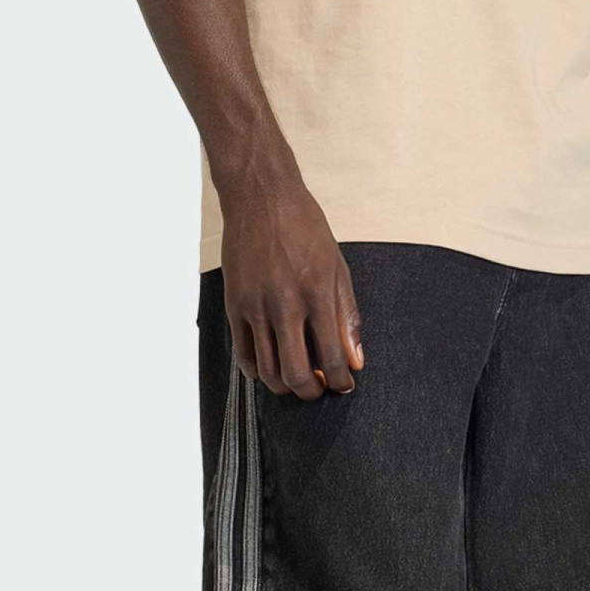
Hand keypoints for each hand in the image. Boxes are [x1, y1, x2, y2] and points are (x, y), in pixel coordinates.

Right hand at [220, 177, 363, 398]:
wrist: (261, 198)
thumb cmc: (304, 227)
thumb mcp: (337, 268)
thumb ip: (347, 316)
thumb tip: (355, 359)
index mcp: (317, 293)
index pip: (331, 357)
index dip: (340, 381)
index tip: (343, 385)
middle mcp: (285, 304)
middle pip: (296, 374)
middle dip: (312, 392)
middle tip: (319, 389)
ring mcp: (255, 306)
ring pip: (266, 371)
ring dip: (284, 386)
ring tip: (296, 380)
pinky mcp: (234, 305)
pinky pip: (242, 354)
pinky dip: (257, 370)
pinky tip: (270, 366)